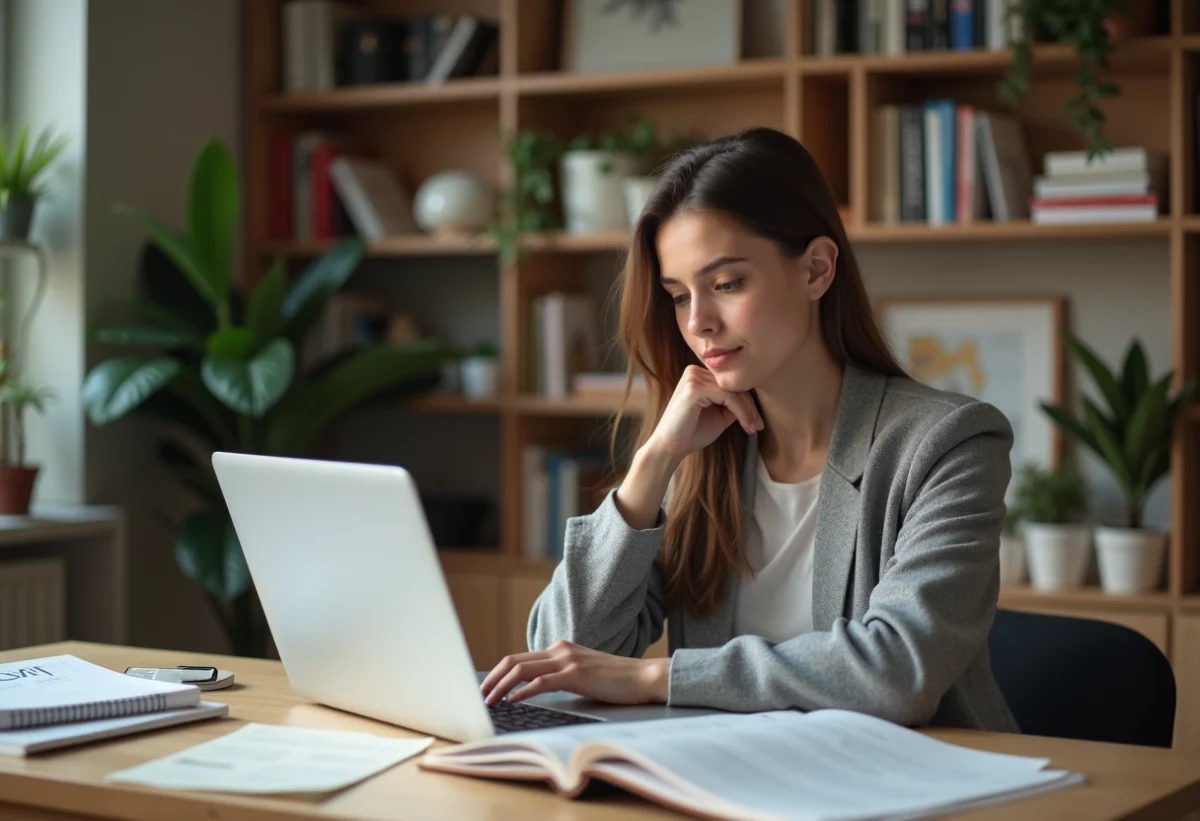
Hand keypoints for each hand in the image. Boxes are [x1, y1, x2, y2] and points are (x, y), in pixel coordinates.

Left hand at [480, 640, 670, 705]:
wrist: (643, 677)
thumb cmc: (615, 680)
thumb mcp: (582, 673)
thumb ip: (561, 676)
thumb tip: (534, 691)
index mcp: (560, 648)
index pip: (519, 658)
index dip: (498, 673)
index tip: (486, 687)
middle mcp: (561, 650)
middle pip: (514, 661)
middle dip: (492, 678)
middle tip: (479, 695)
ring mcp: (568, 660)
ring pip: (523, 670)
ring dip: (501, 686)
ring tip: (490, 700)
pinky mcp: (576, 674)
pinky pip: (541, 682)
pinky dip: (523, 692)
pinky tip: (514, 701)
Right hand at [646, 365, 762, 461]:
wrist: (670, 448)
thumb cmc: (692, 433)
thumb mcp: (719, 415)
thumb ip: (733, 404)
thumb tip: (754, 400)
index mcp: (698, 375)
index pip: (730, 383)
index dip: (747, 401)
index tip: (757, 421)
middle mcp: (694, 371)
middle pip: (733, 385)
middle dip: (750, 407)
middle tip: (758, 425)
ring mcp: (693, 378)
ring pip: (733, 391)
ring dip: (748, 411)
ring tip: (753, 428)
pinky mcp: (694, 389)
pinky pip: (728, 397)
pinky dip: (741, 412)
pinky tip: (746, 426)